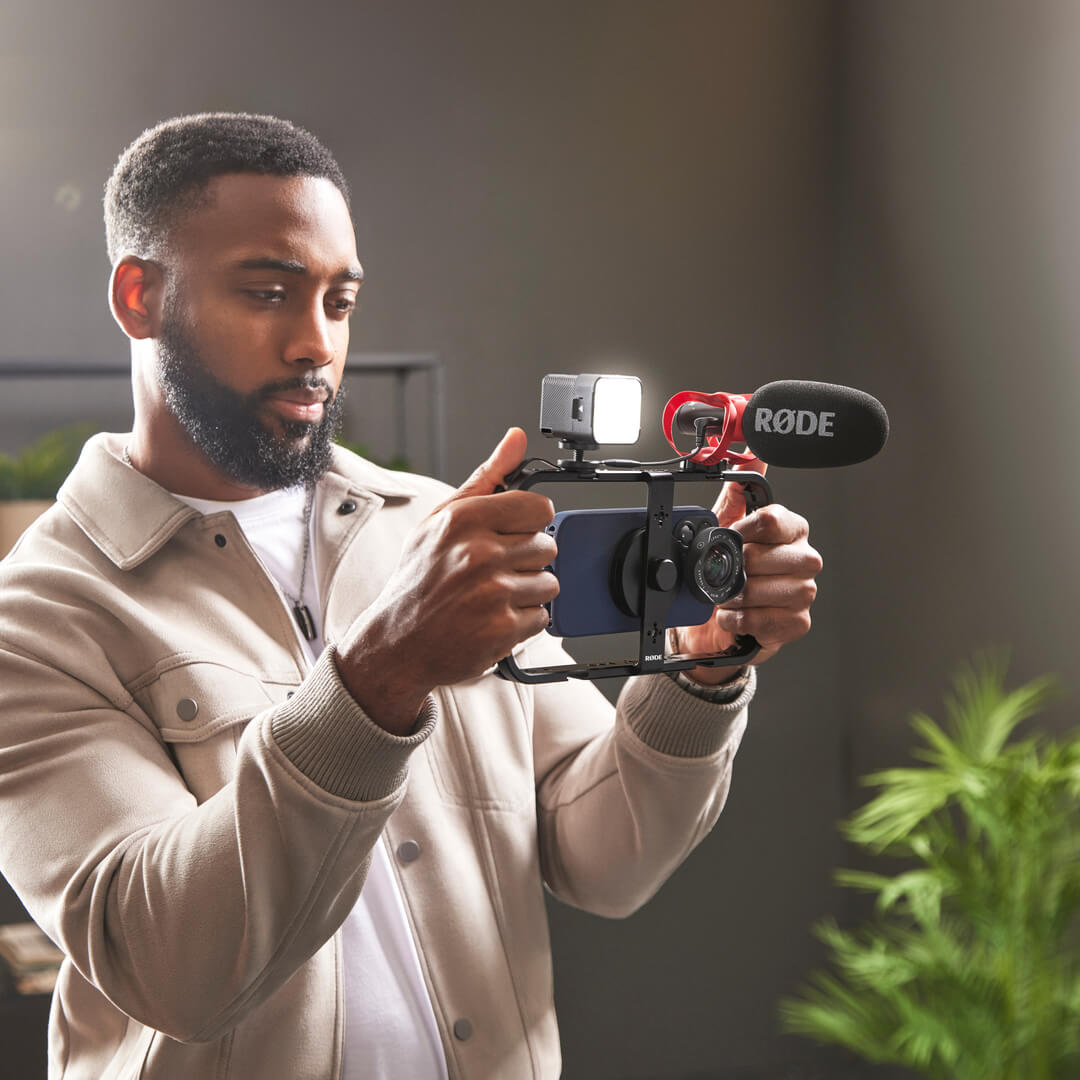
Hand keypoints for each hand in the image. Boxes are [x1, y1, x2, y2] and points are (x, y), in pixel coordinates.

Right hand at [336, 428, 558, 732]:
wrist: (396, 644)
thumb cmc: (418, 580)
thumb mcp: (441, 520)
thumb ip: (486, 478)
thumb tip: (516, 439)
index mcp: (464, 520)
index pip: (539, 508)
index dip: (529, 524)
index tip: (512, 535)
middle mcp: (479, 553)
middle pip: (547, 546)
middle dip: (525, 561)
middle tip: (492, 573)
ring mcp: (492, 592)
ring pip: (548, 583)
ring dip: (526, 593)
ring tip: (490, 597)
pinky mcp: (502, 627)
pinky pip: (541, 616)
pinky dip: (522, 622)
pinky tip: (491, 618)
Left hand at [675, 460, 821, 684]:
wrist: (716, 615)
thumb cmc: (727, 568)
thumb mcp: (725, 525)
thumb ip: (737, 492)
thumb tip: (750, 457)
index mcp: (791, 529)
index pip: (773, 520)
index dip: (743, 531)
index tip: (728, 538)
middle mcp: (803, 558)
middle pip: (771, 558)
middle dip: (738, 568)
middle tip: (725, 573)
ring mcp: (804, 591)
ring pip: (772, 591)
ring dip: (739, 596)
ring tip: (726, 596)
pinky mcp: (798, 622)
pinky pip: (770, 621)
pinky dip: (743, 620)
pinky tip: (734, 616)